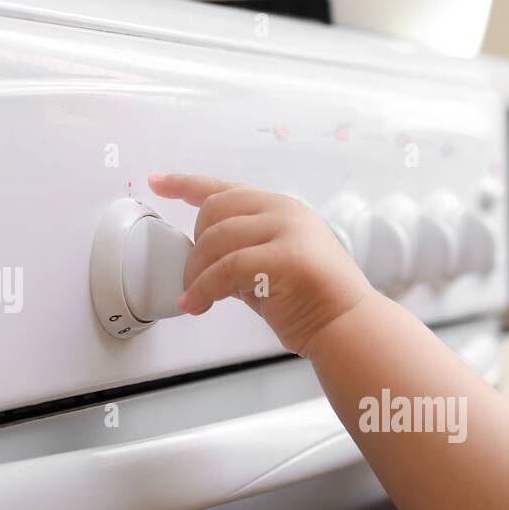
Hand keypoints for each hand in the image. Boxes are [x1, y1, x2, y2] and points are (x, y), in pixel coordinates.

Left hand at [147, 173, 376, 355]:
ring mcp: (288, 231)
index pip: (227, 189)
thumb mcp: (272, 267)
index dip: (186, 183)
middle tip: (194, 278)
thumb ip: (242, 254)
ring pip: (217, 240)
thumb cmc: (316, 304)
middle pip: (215, 210)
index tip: (158, 182)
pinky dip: (204, 289)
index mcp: (283, 209)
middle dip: (195, 246)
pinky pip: (227, 269)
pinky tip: (197, 304)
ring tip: (197, 297)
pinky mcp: (285, 257)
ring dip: (196, 272)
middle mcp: (285, 212)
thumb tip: (204, 261)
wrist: (349, 327)